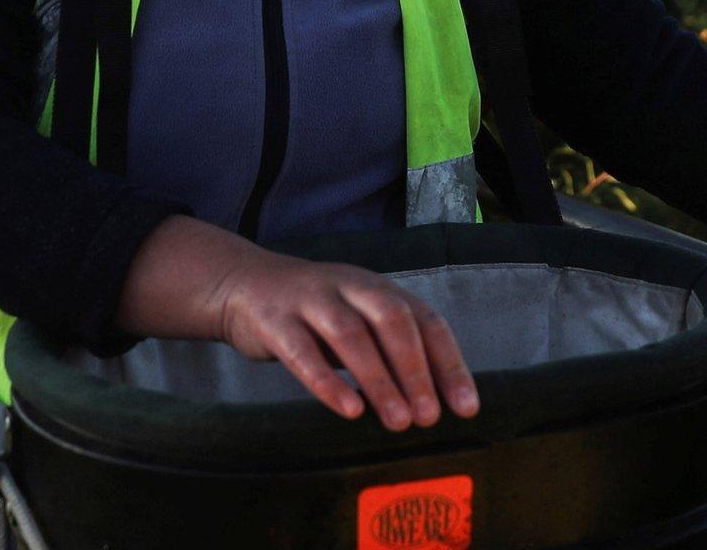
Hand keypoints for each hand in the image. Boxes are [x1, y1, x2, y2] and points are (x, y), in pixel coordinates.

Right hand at [205, 250, 479, 431]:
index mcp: (376, 288)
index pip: (424, 320)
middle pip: (390, 320)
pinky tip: (347, 408)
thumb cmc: (312, 314)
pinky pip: (301, 350)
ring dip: (378, 379)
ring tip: (397, 421)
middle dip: (414, 370)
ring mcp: (309, 300)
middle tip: (428, 417)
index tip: (465, 406)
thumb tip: (433, 402)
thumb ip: (388, 349)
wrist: (241, 285)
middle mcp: (348, 287)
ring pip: (349, 334)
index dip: (448, 363)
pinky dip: (326, 381)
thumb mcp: (357, 318)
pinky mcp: (274, 319)